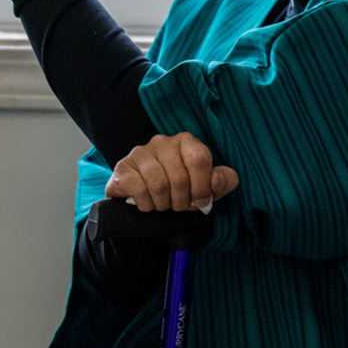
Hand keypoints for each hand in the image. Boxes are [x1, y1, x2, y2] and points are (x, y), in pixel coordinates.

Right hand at [106, 132, 239, 212]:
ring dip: (164, 204)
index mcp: (185, 141)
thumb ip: (223, 181)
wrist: (146, 200)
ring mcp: (140, 153)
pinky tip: (147, 203)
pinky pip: (139, 189)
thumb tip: (216, 180)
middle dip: (182, 200)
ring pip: (159, 184)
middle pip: (179, 177)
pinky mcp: (123, 167)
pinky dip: (147, 204)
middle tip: (178, 205)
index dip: (202, 187)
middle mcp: (162, 142)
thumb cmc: (181, 190)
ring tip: (163, 204)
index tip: (201, 201)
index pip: (199, 159)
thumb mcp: (209, 188)